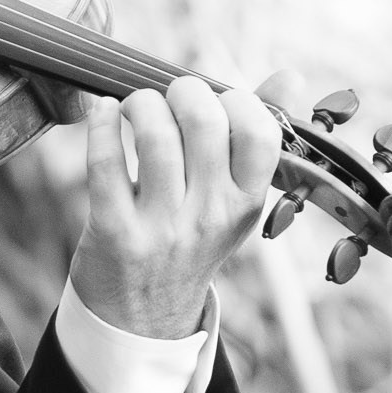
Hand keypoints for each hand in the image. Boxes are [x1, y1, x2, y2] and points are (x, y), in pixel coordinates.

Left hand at [70, 76, 283, 339]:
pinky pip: (105, 162)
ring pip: (156, 136)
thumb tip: (290, 77)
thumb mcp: (235, 199)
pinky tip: (101, 112)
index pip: (260, 133)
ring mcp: (163, 226)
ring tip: (135, 107)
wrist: (143, 315)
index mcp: (247, 202)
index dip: (236, 100)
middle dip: (183, 90)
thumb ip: (258, 136)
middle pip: (204, 122)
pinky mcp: (115, 231)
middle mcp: (210, 215)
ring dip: (140, 103)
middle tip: (169, 98)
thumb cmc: (192, 239)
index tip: (216, 101)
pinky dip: (100, 123)